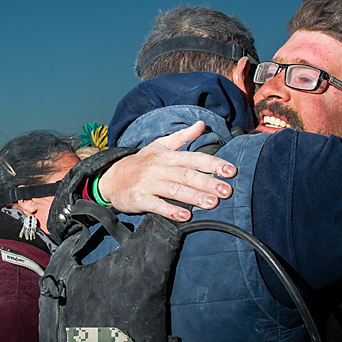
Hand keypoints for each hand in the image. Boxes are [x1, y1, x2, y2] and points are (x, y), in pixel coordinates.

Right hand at [97, 121, 236, 220]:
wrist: (110, 177)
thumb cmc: (141, 163)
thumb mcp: (159, 145)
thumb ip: (182, 137)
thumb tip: (202, 124)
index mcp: (166, 155)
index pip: (193, 158)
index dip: (212, 164)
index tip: (231, 171)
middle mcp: (158, 167)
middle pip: (186, 174)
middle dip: (207, 182)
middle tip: (226, 191)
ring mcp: (147, 183)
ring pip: (173, 189)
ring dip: (193, 197)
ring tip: (212, 204)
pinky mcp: (138, 198)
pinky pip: (156, 204)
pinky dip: (170, 210)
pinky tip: (185, 216)